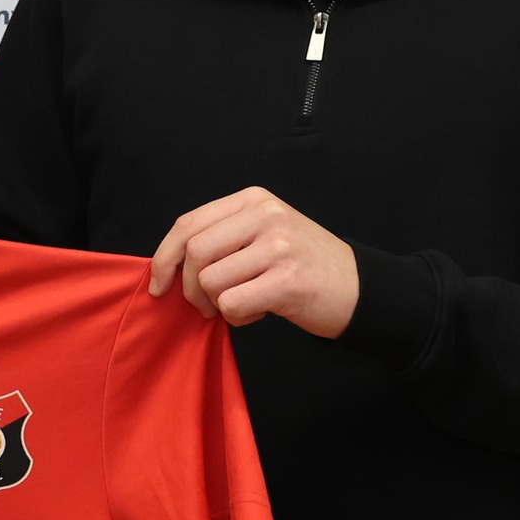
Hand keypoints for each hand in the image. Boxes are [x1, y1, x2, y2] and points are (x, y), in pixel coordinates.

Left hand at [148, 188, 359, 337]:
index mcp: (253, 200)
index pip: (188, 224)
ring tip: (243, 304)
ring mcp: (279, 246)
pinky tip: (259, 313)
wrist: (360, 288)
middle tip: (204, 306)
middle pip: (195, 252)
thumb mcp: (264, 233)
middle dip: (189, 287)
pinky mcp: (288, 280)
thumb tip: (169, 264)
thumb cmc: (303, 264)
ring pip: (211, 280)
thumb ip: (222, 237)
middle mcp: (266, 216)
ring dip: (217, 305)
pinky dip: (237, 318)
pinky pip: (232, 304)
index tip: (159, 284)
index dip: (164, 256)